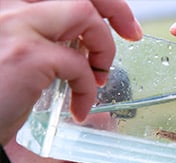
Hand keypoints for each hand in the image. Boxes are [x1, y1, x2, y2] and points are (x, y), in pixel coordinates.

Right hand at [0, 0, 141, 144]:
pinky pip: (79, 66)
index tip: (121, 21)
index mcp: (12, 6)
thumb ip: (45, 42)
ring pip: (84, 15)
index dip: (101, 1)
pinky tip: (80, 108)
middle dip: (116, 10)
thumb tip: (81, 48)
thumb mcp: (18, 56)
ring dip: (103, 50)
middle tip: (131, 34)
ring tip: (99, 78)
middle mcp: (11, 5)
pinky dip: (88, 89)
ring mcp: (18, 26)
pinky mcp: (27, 56)